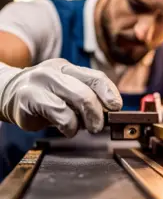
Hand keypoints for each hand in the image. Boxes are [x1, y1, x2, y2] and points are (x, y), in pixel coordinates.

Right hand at [0, 59, 121, 137]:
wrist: (8, 93)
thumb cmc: (45, 95)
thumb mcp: (67, 91)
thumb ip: (86, 96)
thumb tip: (110, 111)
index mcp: (68, 68)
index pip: (95, 77)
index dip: (109, 93)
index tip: (117, 107)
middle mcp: (55, 72)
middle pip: (87, 90)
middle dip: (98, 112)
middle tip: (99, 126)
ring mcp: (40, 83)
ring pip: (75, 100)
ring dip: (85, 120)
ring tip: (84, 128)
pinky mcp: (28, 98)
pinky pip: (59, 113)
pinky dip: (69, 125)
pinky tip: (68, 129)